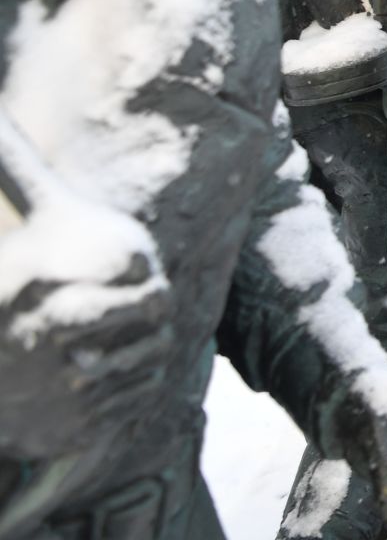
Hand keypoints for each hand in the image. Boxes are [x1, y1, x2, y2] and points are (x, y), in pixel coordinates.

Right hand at [0, 221, 174, 458]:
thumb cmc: (13, 281)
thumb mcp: (25, 222)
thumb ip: (18, 167)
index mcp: (47, 297)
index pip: (150, 291)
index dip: (141, 285)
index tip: (123, 279)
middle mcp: (55, 346)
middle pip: (158, 326)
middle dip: (146, 318)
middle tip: (122, 314)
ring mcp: (64, 393)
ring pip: (151, 363)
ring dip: (139, 353)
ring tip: (104, 343)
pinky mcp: (74, 433)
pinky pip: (138, 401)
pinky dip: (128, 389)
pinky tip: (98, 375)